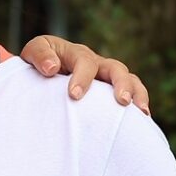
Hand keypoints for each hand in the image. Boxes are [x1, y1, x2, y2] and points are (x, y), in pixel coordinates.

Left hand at [18, 35, 149, 114]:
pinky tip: (141, 123)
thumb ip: (40, 56)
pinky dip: (138, 107)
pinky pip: (131, 96)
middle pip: (116, 68)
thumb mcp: (33, 53)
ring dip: (137, 94)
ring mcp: (106, 79)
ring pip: (130, 80)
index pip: (84, 61)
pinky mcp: (111, 93)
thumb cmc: (38, 64)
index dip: (82, 77)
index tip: (74, 95)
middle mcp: (96, 64)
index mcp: (76, 54)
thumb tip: (52, 68)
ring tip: (141, 113)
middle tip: (122, 101)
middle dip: (121, 83)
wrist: (42, 74)